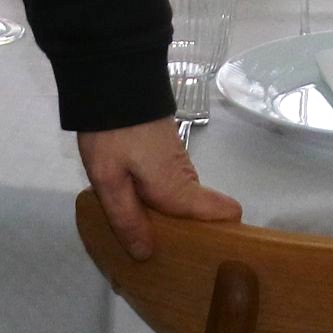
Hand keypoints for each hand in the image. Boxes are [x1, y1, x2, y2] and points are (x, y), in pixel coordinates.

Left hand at [76, 117, 239, 260]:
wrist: (112, 78)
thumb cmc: (112, 134)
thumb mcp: (109, 180)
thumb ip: (126, 218)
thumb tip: (146, 253)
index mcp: (177, 188)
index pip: (223, 212)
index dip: (221, 234)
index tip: (205, 254)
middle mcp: (185, 176)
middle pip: (199, 212)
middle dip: (184, 232)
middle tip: (156, 253)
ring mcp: (177, 160)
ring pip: (182, 198)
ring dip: (167, 215)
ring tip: (139, 232)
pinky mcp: (165, 149)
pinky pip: (169, 184)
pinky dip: (158, 198)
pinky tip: (133, 204)